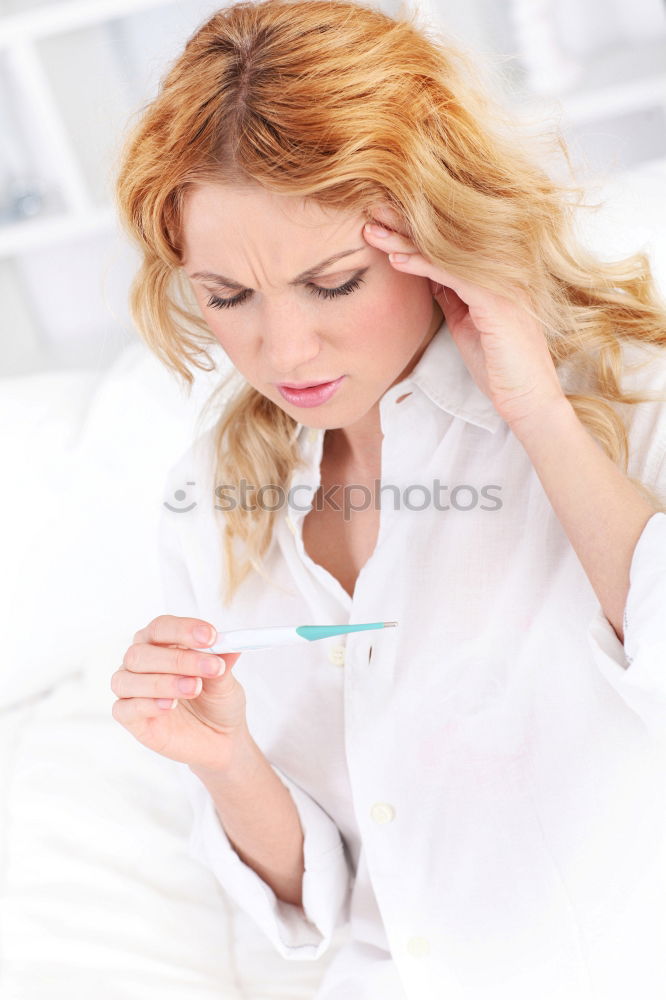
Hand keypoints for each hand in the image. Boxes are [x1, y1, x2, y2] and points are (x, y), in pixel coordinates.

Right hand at [111, 615, 245, 771]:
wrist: (220, 740)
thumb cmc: (217, 702)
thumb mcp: (225, 680)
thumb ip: (222, 661)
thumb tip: (231, 642)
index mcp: (161, 643)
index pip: (162, 627)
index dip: (184, 629)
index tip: (211, 637)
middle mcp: (141, 662)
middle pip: (143, 651)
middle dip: (179, 659)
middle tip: (212, 667)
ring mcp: (132, 689)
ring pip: (129, 678)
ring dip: (164, 682)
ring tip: (194, 688)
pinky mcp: (129, 718)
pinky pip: (125, 707)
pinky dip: (147, 704)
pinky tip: (170, 706)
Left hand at [362, 208, 566, 430]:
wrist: (524, 397)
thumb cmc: (498, 363)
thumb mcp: (466, 320)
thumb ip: (451, 292)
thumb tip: (426, 271)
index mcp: (496, 271)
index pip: (450, 241)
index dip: (416, 227)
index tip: (382, 216)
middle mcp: (504, 268)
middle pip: (448, 237)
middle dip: (407, 222)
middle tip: (372, 207)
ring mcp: (502, 282)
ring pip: (446, 251)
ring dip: (405, 240)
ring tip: (372, 230)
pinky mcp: (497, 301)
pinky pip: (452, 275)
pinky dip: (422, 265)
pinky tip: (396, 259)